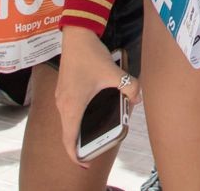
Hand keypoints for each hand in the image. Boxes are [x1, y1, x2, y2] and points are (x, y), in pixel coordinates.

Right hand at [56, 27, 130, 168]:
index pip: (68, 141)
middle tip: (95, 150)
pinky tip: (93, 114)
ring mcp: (61, 97)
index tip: (84, 164)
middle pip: (68, 134)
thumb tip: (137, 99)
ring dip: (79, 131)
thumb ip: (129, 87)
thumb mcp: (113, 72)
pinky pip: (69, 111)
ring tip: (95, 134)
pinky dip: (78, 119)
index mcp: (72, 107)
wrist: (76, 34)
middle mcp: (63, 105)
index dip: (75, 156)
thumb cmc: (89, 54)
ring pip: (68, 122)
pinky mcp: (64, 90)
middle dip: (80, 145)